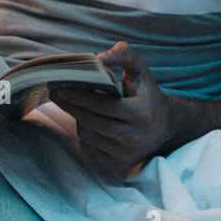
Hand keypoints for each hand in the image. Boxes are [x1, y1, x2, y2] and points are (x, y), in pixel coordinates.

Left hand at [50, 42, 173, 177]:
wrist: (164, 128)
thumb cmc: (147, 95)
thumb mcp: (140, 70)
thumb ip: (123, 55)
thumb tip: (98, 58)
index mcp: (141, 114)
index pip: (102, 105)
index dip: (78, 96)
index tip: (60, 87)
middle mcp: (134, 137)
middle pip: (91, 122)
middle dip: (71, 106)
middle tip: (56, 94)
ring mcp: (125, 154)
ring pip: (88, 136)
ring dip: (78, 120)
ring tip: (74, 106)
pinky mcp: (118, 165)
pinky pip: (90, 150)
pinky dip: (84, 135)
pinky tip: (86, 123)